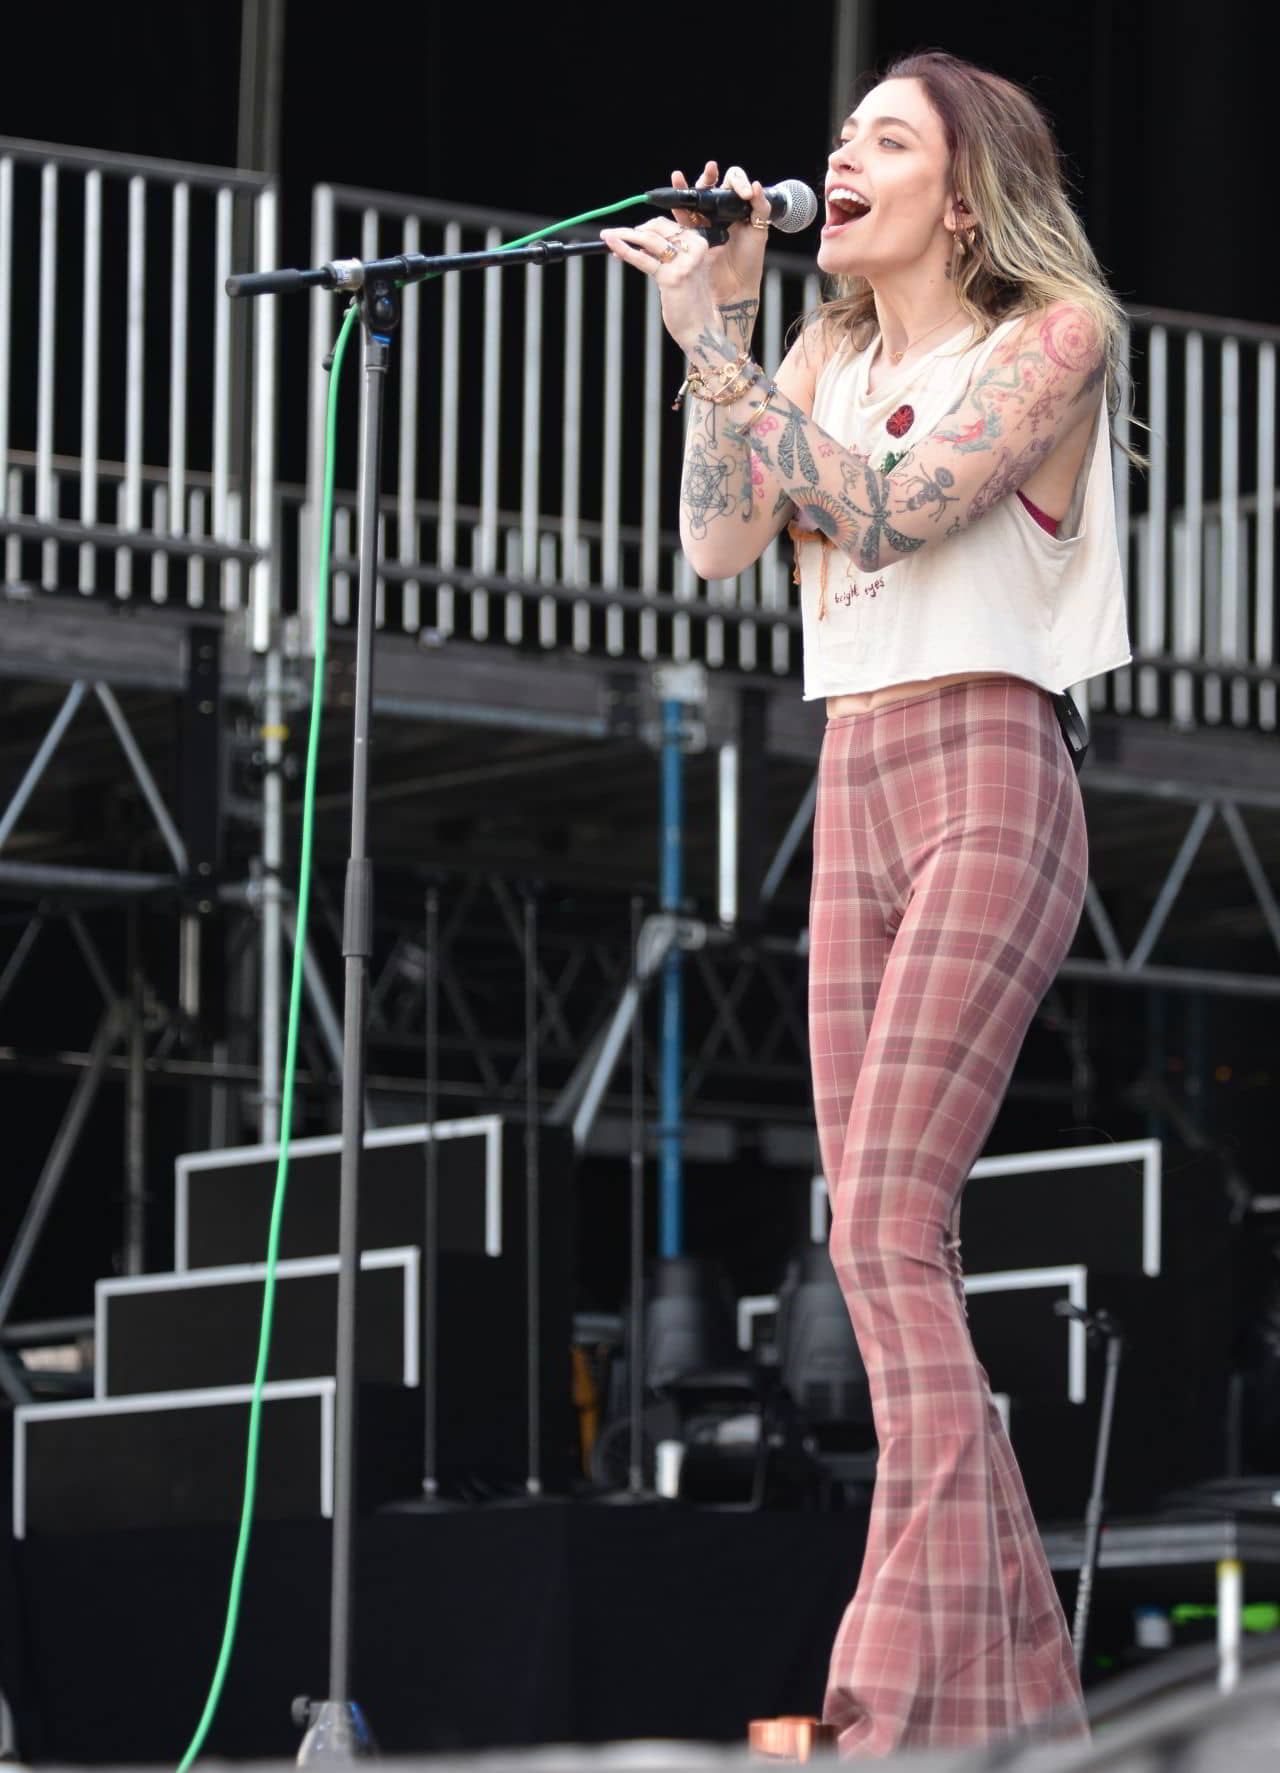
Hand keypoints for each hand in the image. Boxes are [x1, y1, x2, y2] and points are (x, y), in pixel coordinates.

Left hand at [600, 162, 770, 360]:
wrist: (699, 329)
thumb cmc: (690, 302)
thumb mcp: (684, 270)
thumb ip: (668, 254)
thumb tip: (640, 241)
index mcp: (700, 244)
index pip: (667, 226)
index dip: (645, 227)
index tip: (629, 234)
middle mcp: (694, 250)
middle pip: (657, 229)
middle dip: (632, 230)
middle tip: (613, 233)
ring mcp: (684, 263)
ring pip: (649, 240)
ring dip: (624, 236)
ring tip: (607, 236)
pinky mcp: (672, 277)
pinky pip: (643, 259)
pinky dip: (625, 250)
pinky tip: (613, 245)